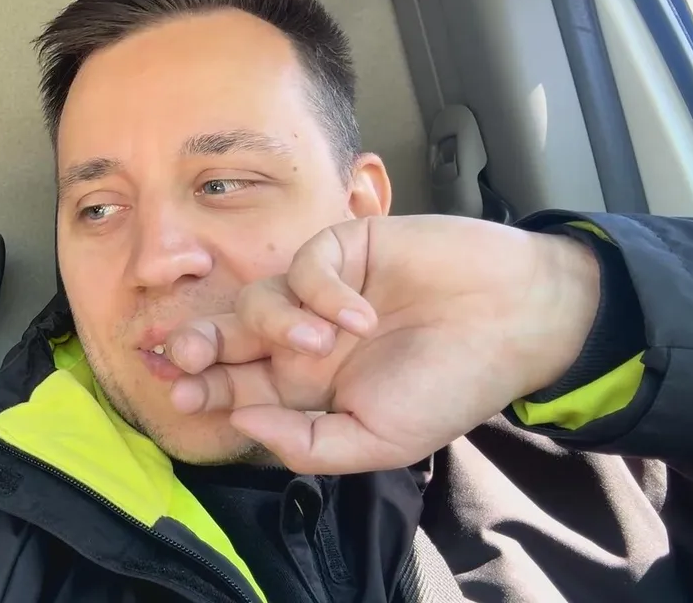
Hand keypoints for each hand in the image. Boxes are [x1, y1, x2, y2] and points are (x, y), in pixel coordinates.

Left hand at [165, 215, 601, 474]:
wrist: (515, 321)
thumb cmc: (449, 386)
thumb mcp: (379, 441)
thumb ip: (308, 443)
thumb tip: (242, 424)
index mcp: (306, 387)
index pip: (237, 387)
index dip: (203, 388)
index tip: (177, 394)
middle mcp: (303, 338)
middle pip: (228, 337)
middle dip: (200, 345)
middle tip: (188, 356)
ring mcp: (319, 292)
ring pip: (257, 300)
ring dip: (280, 325)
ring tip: (326, 343)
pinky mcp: (342, 250)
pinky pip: (302, 266)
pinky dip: (322, 291)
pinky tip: (360, 314)